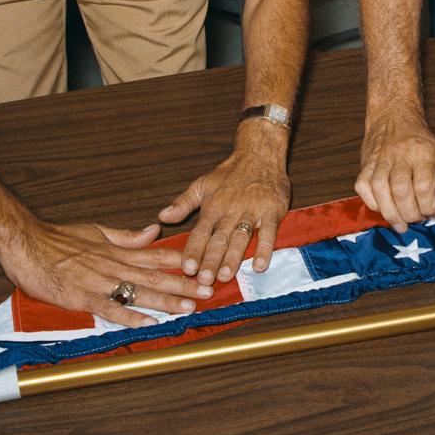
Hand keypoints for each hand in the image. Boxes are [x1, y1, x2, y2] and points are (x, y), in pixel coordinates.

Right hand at [0, 220, 212, 327]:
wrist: (25, 243)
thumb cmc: (58, 239)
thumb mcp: (96, 231)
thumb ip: (126, 235)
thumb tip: (153, 230)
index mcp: (117, 250)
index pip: (155, 256)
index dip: (180, 263)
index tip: (202, 269)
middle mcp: (113, 264)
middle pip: (155, 275)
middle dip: (183, 285)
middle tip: (207, 292)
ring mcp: (98, 281)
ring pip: (138, 292)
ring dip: (165, 301)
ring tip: (188, 309)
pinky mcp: (82, 297)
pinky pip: (111, 309)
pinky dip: (131, 317)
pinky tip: (149, 324)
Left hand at [159, 124, 290, 284]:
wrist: (260, 153)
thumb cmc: (230, 173)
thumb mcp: (202, 184)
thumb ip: (183, 203)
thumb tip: (162, 217)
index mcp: (213, 207)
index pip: (200, 233)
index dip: (194, 251)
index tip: (187, 269)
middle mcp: (231, 211)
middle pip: (219, 239)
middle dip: (211, 261)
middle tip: (204, 281)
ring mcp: (252, 211)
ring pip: (240, 238)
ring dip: (233, 258)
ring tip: (225, 275)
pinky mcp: (272, 211)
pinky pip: (268, 232)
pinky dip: (265, 249)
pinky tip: (260, 266)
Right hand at [355, 107, 434, 232]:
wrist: (392, 113)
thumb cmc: (417, 138)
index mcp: (421, 152)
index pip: (424, 186)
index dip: (429, 207)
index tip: (433, 214)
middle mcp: (399, 155)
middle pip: (401, 191)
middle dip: (410, 213)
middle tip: (417, 219)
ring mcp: (379, 159)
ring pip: (380, 191)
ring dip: (391, 213)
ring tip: (401, 224)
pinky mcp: (365, 163)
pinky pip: (363, 187)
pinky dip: (373, 203)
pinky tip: (384, 209)